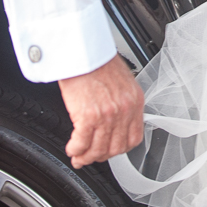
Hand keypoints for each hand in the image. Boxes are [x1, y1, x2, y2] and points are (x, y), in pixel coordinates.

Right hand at [57, 54, 144, 168]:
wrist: (83, 49)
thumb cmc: (98, 60)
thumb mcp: (122, 81)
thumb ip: (123, 101)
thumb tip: (116, 119)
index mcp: (135, 101)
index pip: (134, 138)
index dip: (119, 149)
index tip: (109, 150)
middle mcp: (124, 110)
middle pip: (116, 148)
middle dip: (101, 156)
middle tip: (91, 156)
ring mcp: (108, 115)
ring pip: (99, 149)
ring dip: (86, 157)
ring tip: (78, 156)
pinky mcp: (89, 115)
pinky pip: (82, 143)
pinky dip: (76, 149)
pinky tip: (72, 148)